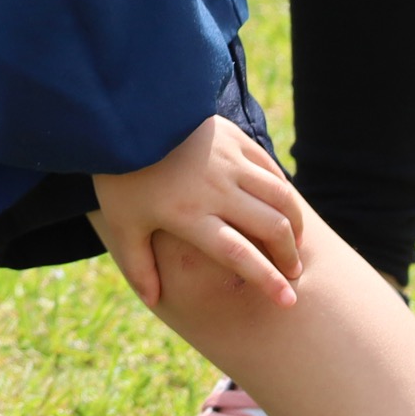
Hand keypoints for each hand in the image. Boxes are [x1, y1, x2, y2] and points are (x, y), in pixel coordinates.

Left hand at [91, 115, 308, 308]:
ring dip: (294, 223)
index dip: (267, 280)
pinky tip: (283, 205)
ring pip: (280, 196)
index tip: (288, 300)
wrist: (125, 114)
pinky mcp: (234, 139)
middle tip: (293, 271)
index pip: (239, 255)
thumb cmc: (120, 174)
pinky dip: (283, 191)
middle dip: (289, 256)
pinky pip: (270, 169)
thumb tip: (153, 301)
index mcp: (189, 215)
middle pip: (271, 227)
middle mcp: (216, 189)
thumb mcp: (121, 223)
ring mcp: (229, 161)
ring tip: (294, 241)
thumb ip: (138, 265)